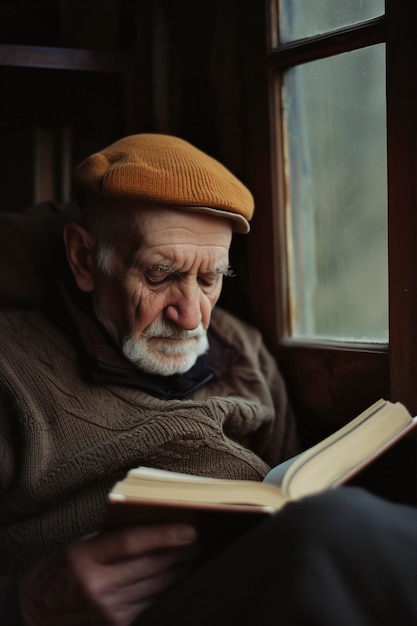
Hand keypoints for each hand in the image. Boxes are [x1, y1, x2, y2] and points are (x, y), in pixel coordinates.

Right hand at [19, 522, 198, 625]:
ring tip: (193, 558)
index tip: (190, 529)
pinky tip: (176, 581)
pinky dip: (166, 591)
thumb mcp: (78, 546)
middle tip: (199, 542)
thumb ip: (111, 538)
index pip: (132, 542)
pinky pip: (151, 606)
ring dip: (180, 572)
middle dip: (182, 553)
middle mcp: (98, 586)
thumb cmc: (58, 573)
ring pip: (157, 587)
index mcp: (85, 558)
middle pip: (152, 565)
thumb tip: (154, 525)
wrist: (34, 615)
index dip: (165, 535)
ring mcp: (108, 611)